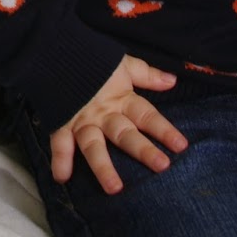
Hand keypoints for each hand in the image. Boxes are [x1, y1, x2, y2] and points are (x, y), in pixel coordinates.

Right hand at [49, 55, 186, 194]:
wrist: (55, 49)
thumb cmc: (93, 60)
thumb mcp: (122, 64)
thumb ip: (146, 74)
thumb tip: (172, 81)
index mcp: (121, 98)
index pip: (146, 116)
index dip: (163, 129)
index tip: (181, 146)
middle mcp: (103, 113)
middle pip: (125, 134)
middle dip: (142, 150)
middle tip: (161, 165)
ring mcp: (81, 119)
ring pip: (93, 145)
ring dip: (102, 166)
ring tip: (114, 188)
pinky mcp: (61, 122)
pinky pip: (59, 142)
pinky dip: (59, 159)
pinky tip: (62, 178)